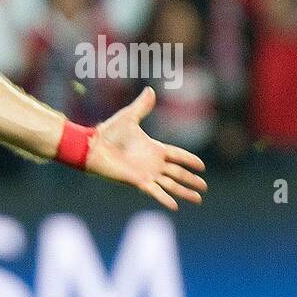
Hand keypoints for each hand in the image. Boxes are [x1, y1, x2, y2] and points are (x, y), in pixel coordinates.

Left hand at [85, 87, 206, 210]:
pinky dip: (165, 199)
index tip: (202, 166)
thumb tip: (150, 90)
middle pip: (178, 173)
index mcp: (154, 148)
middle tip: (204, 187)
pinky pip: (155, 192)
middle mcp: (153, 163)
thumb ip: (142, 106)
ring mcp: (147, 173)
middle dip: (191, 180)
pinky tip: (175, 206)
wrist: (93, 147)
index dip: (190, 160)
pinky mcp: (138, 181)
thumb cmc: (108, 133)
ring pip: (171, 185)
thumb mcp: (129, 117)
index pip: (178, 155)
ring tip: (198, 199)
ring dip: (184, 192)